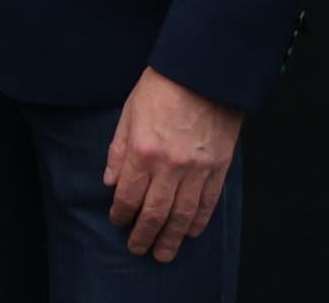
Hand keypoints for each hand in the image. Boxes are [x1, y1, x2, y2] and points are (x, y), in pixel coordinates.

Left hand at [104, 66, 243, 261]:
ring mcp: (197, 170)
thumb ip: (118, 150)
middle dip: (144, 235)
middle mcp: (170, 166)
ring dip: (171, 238)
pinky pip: (207, 204)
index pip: (129, 195)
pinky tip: (189, 233)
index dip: (121, 213)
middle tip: (138, 249)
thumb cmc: (161, 87)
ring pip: (182, 215)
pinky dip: (197, 222)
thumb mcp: (129, 113)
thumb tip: (110, 182)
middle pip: (155, 212)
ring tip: (163, 254)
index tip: (118, 222)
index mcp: (143, 151)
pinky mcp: (219, 169)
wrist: (204, 73)